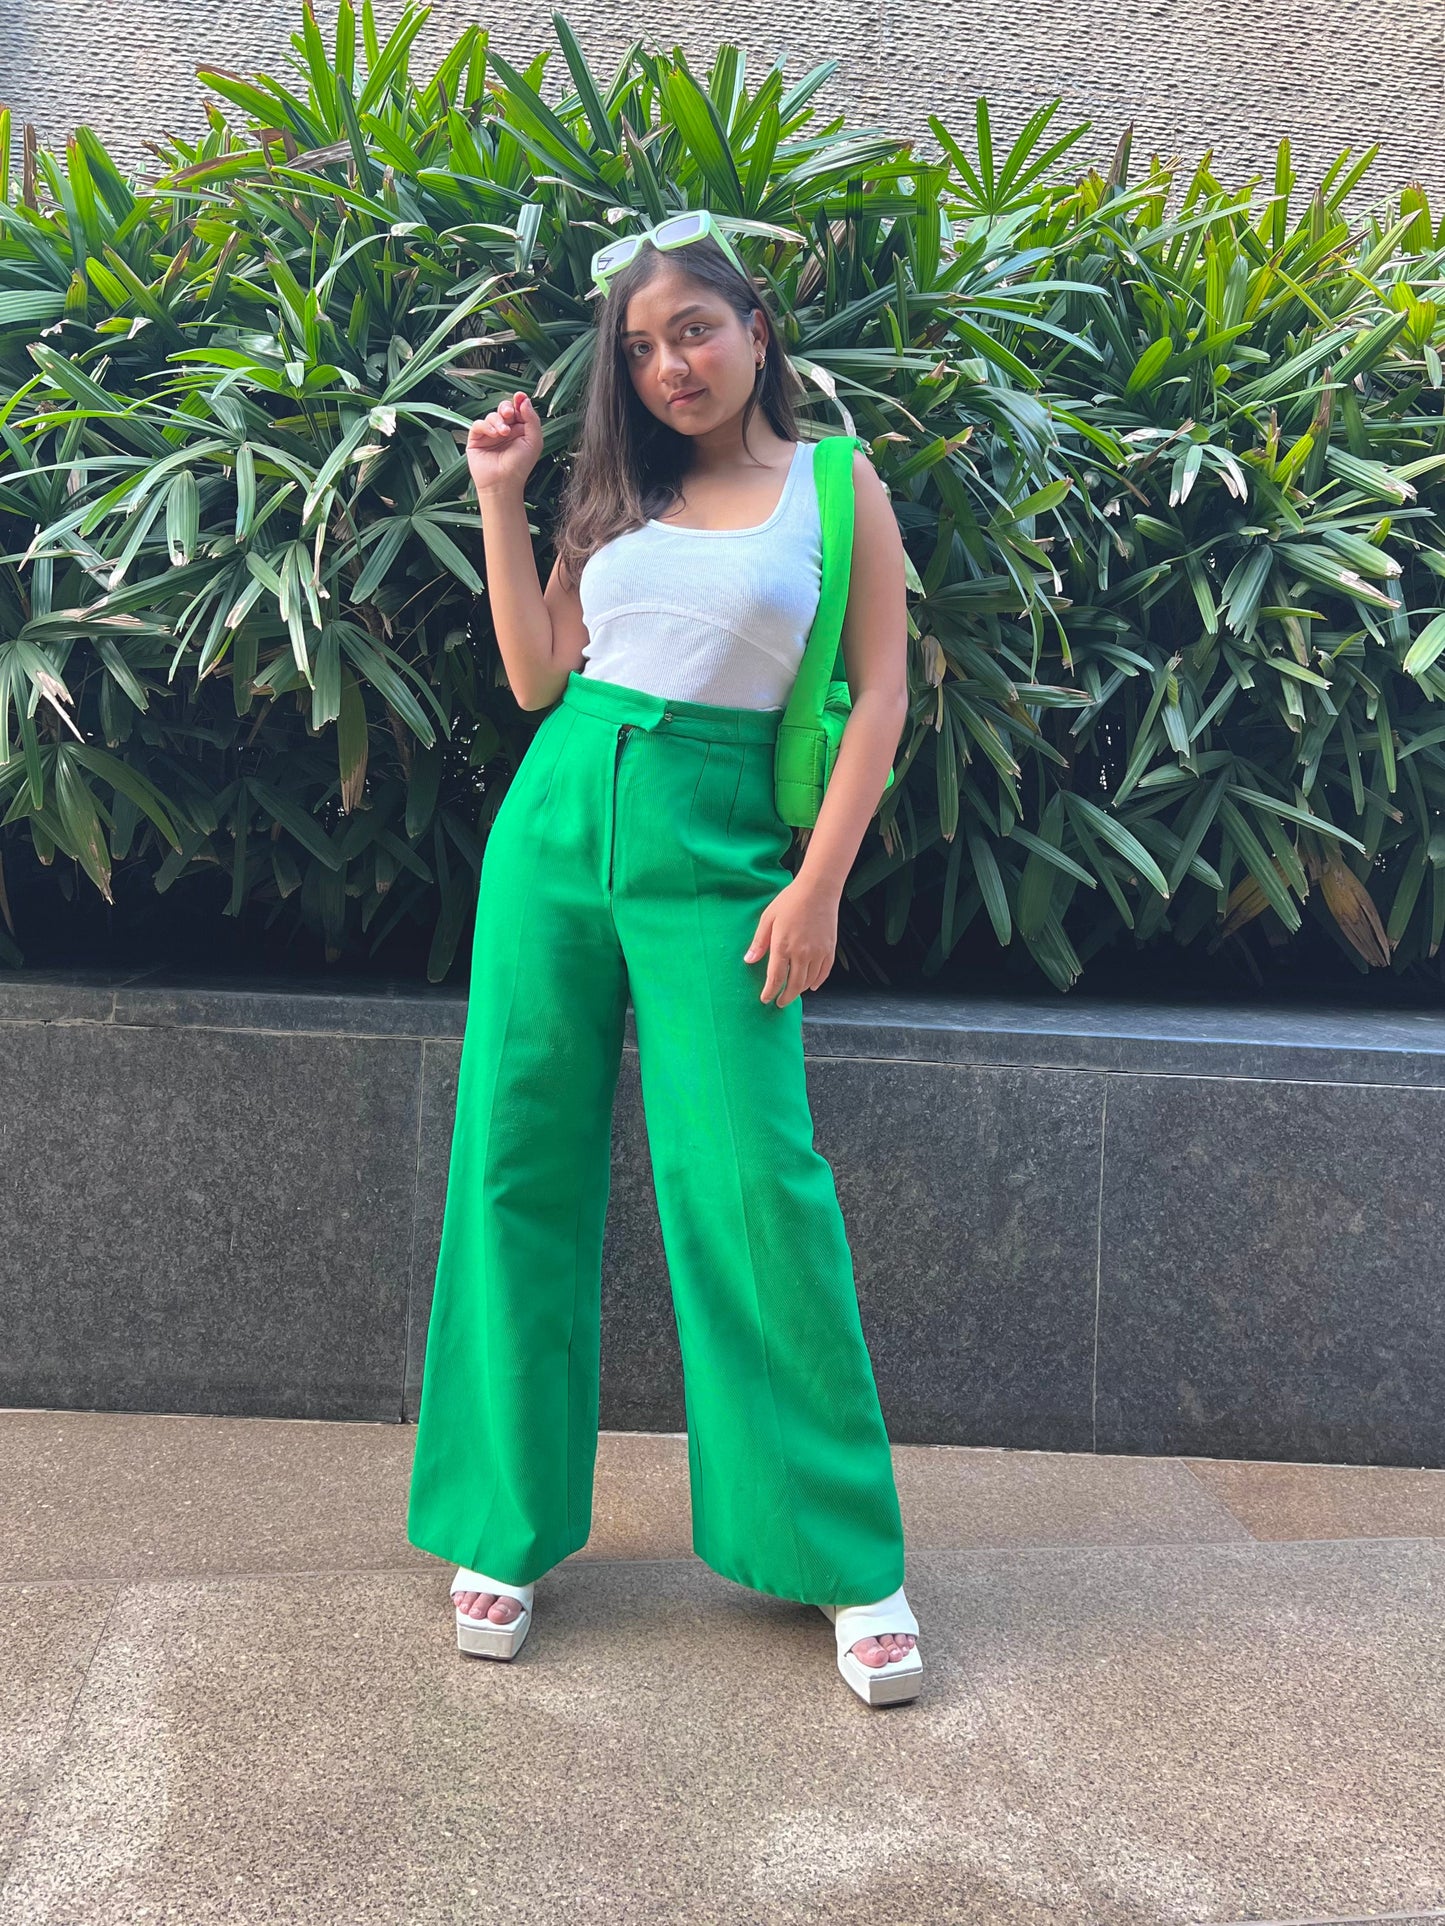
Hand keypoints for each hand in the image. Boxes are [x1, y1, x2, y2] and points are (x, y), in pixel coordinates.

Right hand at [466, 391, 543, 496]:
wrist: (503, 483)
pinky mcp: (476, 439)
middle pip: (504, 408)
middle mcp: (505, 430)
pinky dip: (486, 426)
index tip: (519, 397)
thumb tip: (524, 399)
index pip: (518, 410)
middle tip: (509, 414)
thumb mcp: (534, 441)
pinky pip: (478, 424)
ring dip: (498, 421)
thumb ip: (532, 419)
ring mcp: (490, 434)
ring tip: (503, 433)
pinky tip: (494, 434)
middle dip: (506, 408)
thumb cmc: (520, 466)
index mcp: (520, 430)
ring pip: (492, 415)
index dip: (519, 402)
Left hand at [743, 876, 839, 1005]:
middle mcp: (801, 953)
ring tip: (793, 992)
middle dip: (786, 997)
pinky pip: (824, 973)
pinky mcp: (829, 949)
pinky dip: (817, 982)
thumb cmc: (790, 901)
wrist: (818, 890)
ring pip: (809, 981)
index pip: (775, 978)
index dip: (770, 992)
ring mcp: (817, 952)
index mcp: (782, 946)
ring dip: (800, 990)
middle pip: (794, 985)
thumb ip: (759, 942)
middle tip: (780, 1002)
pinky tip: (812, 985)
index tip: (765, 999)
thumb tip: (749, 961)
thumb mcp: (768, 919)